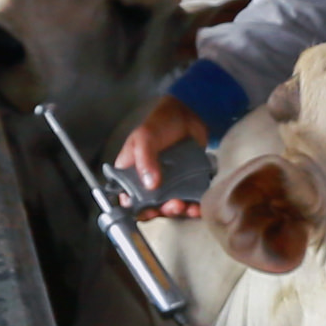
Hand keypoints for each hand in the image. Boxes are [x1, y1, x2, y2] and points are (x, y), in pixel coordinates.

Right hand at [117, 95, 211, 217]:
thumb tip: (150, 185)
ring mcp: (168, 183)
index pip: (128, 196)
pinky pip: (188, 200)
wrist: (187, 114)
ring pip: (170, 205)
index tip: (147, 211)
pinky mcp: (185, 183)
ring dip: (178, 210)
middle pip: (151, 206)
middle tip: (172, 205)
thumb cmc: (160, 122)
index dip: (136, 208)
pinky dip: (193, 206)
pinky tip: (197, 207)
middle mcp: (148, 181)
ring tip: (186, 206)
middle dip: (161, 211)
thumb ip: (145, 159)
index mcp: (131, 172)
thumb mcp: (145, 138)